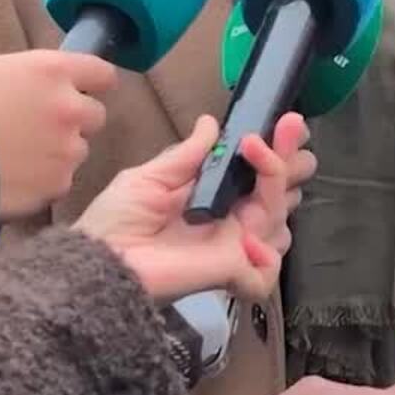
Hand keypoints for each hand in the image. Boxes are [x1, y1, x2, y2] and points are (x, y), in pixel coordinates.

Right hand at [0, 50, 115, 221]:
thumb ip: (6, 74)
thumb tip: (5, 83)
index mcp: (52, 71)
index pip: (101, 73)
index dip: (93, 83)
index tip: (85, 89)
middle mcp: (70, 108)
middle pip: (95, 116)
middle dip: (75, 122)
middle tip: (44, 129)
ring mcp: (67, 150)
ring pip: (78, 152)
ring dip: (59, 154)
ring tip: (23, 160)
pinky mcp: (57, 185)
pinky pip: (59, 182)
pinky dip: (43, 183)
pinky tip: (15, 182)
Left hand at [75, 112, 314, 301]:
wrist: (100, 259)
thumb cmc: (116, 219)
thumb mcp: (150, 177)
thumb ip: (187, 154)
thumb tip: (211, 122)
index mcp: (214, 195)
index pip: (259, 172)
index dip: (279, 148)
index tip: (288, 122)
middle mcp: (231, 221)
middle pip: (282, 195)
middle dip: (293, 163)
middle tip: (291, 133)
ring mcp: (234, 248)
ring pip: (281, 226)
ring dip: (279, 190)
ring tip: (261, 162)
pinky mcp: (231, 273)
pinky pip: (267, 272)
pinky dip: (267, 255)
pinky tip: (249, 237)